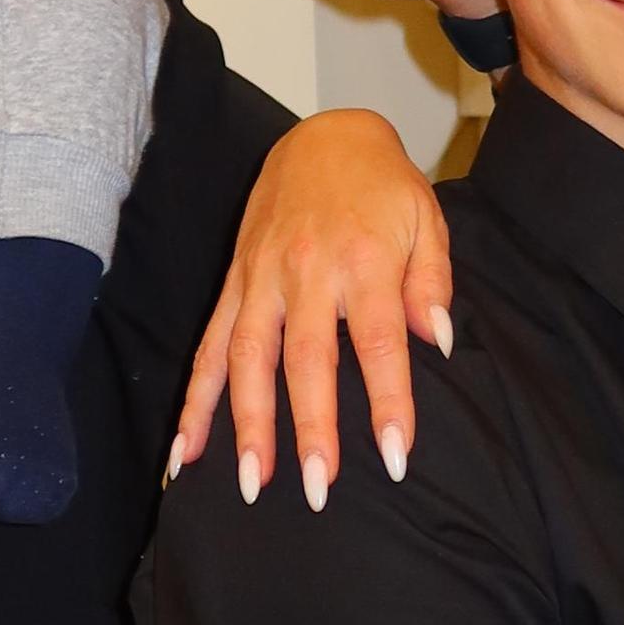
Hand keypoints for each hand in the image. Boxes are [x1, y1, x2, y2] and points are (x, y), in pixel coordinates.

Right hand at [170, 109, 454, 503]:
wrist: (325, 135)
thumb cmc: (383, 187)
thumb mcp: (426, 221)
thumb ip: (432, 284)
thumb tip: (438, 343)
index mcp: (364, 260)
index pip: (378, 342)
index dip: (388, 401)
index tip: (395, 456)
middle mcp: (307, 272)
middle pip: (306, 361)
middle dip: (311, 429)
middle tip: (319, 490)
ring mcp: (262, 278)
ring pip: (247, 359)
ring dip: (246, 425)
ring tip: (249, 484)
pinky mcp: (235, 283)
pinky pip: (209, 346)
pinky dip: (194, 400)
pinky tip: (185, 450)